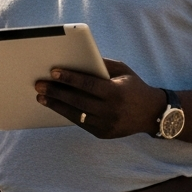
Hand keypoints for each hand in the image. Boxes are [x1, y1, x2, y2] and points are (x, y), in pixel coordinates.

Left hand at [35, 59, 164, 140]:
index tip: (53, 72)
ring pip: (76, 115)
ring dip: (56, 106)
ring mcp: (107, 125)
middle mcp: (111, 111)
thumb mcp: (123, 71)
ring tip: (41, 97)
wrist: (152, 114)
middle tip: (39, 85)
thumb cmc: (134, 87)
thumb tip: (77, 57)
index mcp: (116, 92)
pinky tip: (56, 106)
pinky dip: (67, 114)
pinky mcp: (103, 134)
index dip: (70, 78)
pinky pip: (81, 123)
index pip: (88, 84)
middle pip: (78, 101)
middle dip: (56, 92)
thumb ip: (102, 64)